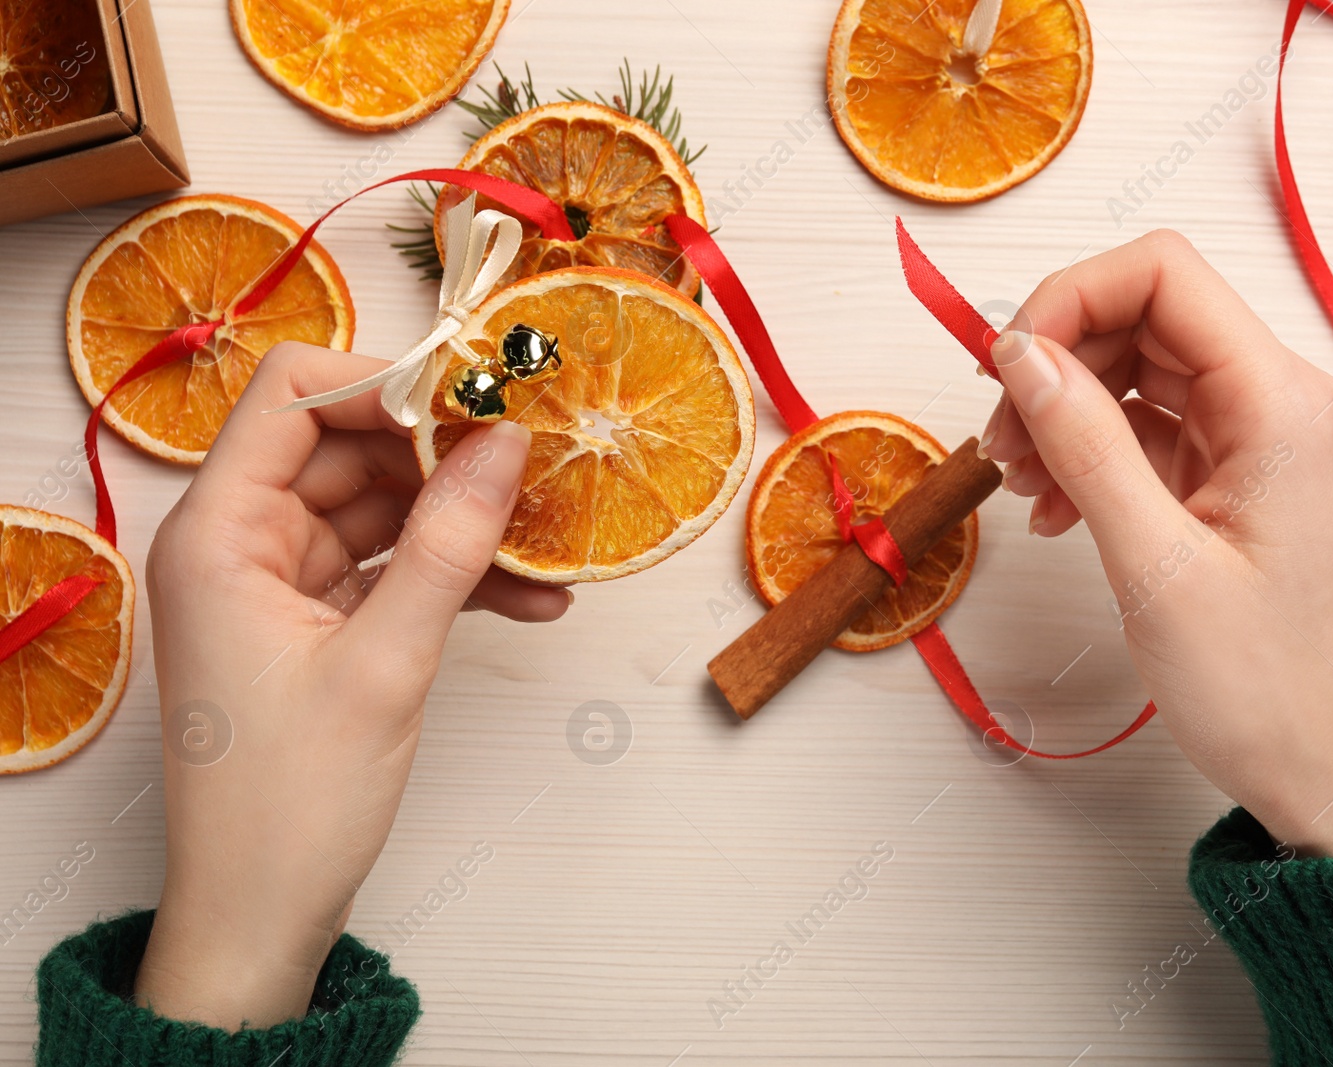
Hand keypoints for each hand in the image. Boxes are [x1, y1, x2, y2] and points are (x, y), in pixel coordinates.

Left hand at [133, 343, 567, 1027]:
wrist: (259, 916)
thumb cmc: (290, 803)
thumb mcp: (384, 664)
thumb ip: (448, 545)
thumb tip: (505, 445)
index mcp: (219, 533)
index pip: (292, 396)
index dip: (386, 383)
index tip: (478, 402)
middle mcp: (241, 543)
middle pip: (348, 447)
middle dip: (444, 455)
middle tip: (534, 467)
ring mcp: (279, 584)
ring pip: (381, 509)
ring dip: (461, 522)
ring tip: (545, 539)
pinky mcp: (316, 624)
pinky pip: (392, 568)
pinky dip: (453, 577)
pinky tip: (531, 599)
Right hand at [982, 230, 1332, 857]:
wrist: (1326, 772)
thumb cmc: (1265, 688)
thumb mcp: (1155, 566)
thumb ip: (1085, 445)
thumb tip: (1020, 354)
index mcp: (1282, 404)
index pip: (1163, 276)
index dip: (1068, 298)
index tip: (1002, 366)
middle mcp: (1280, 403)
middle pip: (1144, 318)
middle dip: (1056, 364)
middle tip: (998, 443)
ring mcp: (1260, 440)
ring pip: (1138, 374)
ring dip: (1064, 413)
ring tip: (1020, 485)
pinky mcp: (1237, 479)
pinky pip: (1148, 430)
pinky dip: (1090, 454)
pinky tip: (1055, 510)